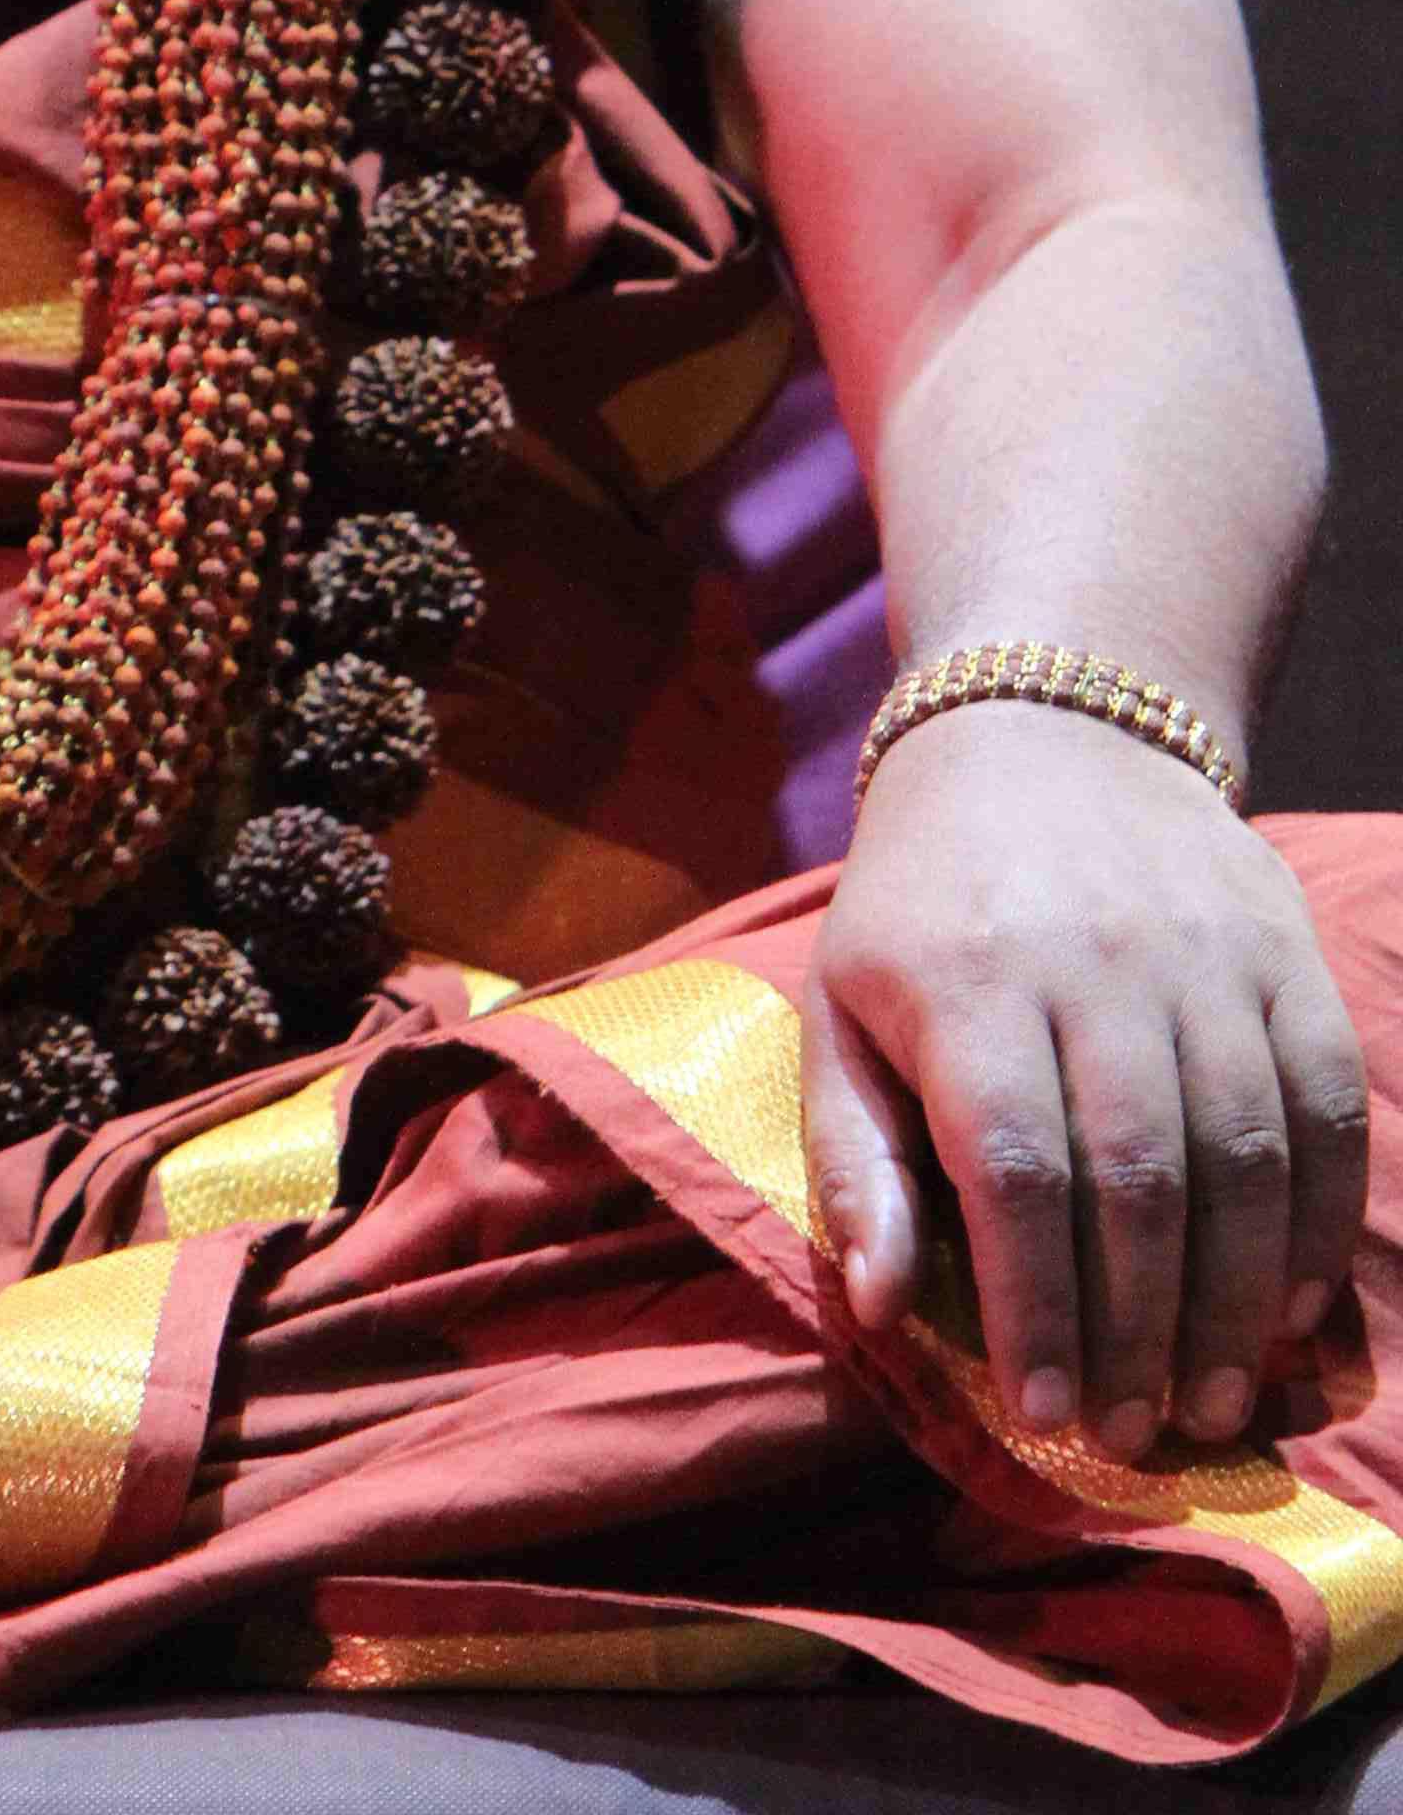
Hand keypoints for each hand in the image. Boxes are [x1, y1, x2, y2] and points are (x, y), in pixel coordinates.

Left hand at [807, 701, 1369, 1457]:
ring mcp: (1201, 950)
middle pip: (1138, 1180)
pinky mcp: (1282, 947)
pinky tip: (1287, 1305)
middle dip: (1138, 1331)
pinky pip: (1322, 1104)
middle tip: (1133, 1432)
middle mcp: (1093, 961)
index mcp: (967, 979)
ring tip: (1209, 1400)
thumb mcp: (842, 1005)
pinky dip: (1315, 1218)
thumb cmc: (924, 902)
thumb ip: (855, 1157)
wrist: (1043, 730)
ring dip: (1233, 1303)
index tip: (1044, 1412)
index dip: (1037, 1305)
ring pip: (1241, 1155)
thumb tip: (883, 1306)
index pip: (1014, 1170)